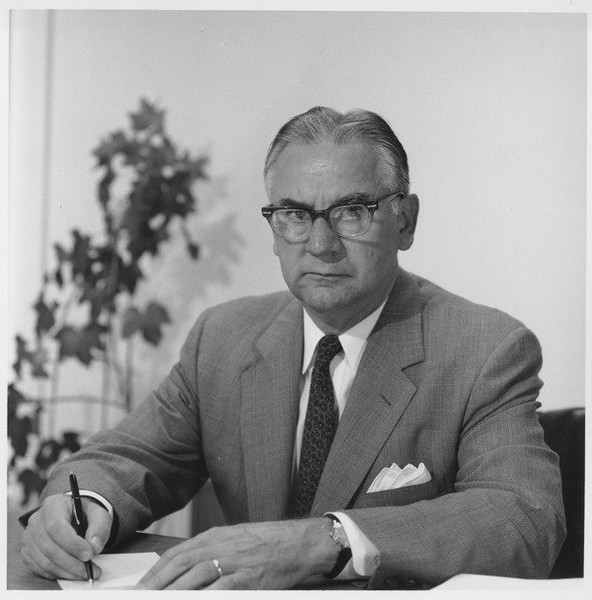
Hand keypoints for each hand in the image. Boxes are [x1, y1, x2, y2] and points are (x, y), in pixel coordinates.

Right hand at [21, 493, 112, 580]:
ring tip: (85, 573)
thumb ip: (100, 527)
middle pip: (50, 547)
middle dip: (72, 563)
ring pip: (44, 561)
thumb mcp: (98, 513)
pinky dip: (58, 574)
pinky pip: (41, 569)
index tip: (89, 554)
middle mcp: (37, 521)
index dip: (72, 544)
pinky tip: (72, 572)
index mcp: (53, 505)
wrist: (74, 515)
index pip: (57, 527)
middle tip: (90, 570)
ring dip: (66, 571)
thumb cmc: (85, 513)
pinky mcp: (28, 552)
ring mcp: (29, 538)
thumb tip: (95, 546)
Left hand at [136, 517, 338, 589]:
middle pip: (179, 566)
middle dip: (156, 586)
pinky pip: (220, 591)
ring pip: (194, 578)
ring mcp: (233, 561)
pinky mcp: (248, 577)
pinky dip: (204, 599)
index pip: (176, 555)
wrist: (298, 541)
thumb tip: (183, 569)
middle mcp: (219, 546)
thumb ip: (209, 552)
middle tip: (140, 598)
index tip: (138, 588)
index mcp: (214, 537)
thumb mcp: (234, 540)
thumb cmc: (267, 542)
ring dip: (173, 594)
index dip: (154, 573)